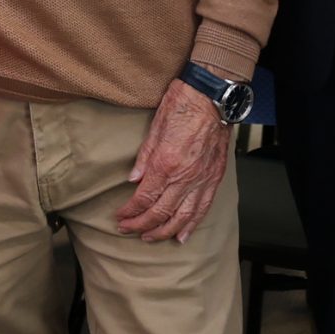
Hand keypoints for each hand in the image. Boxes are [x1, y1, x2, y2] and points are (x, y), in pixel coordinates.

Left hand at [114, 80, 229, 242]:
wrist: (213, 95)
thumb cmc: (183, 104)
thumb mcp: (155, 126)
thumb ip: (144, 157)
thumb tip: (133, 180)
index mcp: (166, 163)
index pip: (144, 198)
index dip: (130, 212)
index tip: (120, 217)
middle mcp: (185, 176)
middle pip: (160, 212)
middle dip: (141, 225)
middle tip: (128, 230)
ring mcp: (202, 179)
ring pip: (182, 217)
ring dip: (164, 231)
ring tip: (150, 238)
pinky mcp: (214, 177)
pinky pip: (203, 208)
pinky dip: (192, 225)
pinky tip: (183, 236)